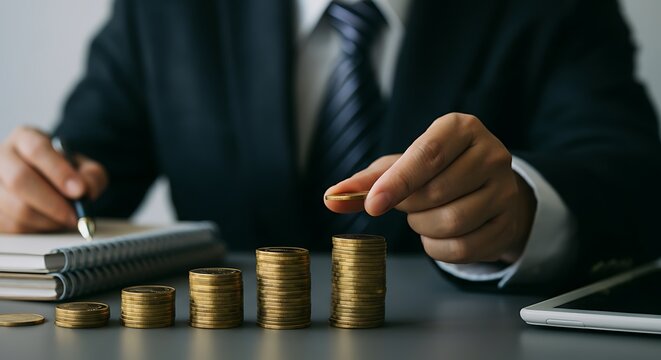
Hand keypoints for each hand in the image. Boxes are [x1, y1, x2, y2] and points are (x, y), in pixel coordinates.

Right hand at [0, 126, 107, 232]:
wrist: (44, 184)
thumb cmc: (63, 174)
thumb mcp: (83, 167)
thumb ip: (91, 176)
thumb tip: (86, 190)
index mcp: (25, 138)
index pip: (37, 150)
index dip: (59, 171)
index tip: (79, 190)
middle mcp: (2, 157)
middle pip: (20, 179)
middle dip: (53, 202)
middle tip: (75, 215)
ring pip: (16, 208)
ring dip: (48, 220)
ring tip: (66, 218)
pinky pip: (13, 226)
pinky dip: (38, 229)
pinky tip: (49, 221)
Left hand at [325, 113, 535, 263]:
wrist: (485, 188)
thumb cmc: (436, 171)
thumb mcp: (401, 166)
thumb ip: (367, 181)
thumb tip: (331, 198)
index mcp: (462, 128)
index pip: (427, 155)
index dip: (397, 183)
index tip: (372, 205)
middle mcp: (491, 154)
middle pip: (436, 193)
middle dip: (410, 206)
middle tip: (408, 203)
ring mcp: (506, 190)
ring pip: (452, 222)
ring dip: (423, 228)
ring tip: (423, 216)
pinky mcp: (508, 223)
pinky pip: (465, 248)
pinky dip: (439, 248)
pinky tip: (437, 235)